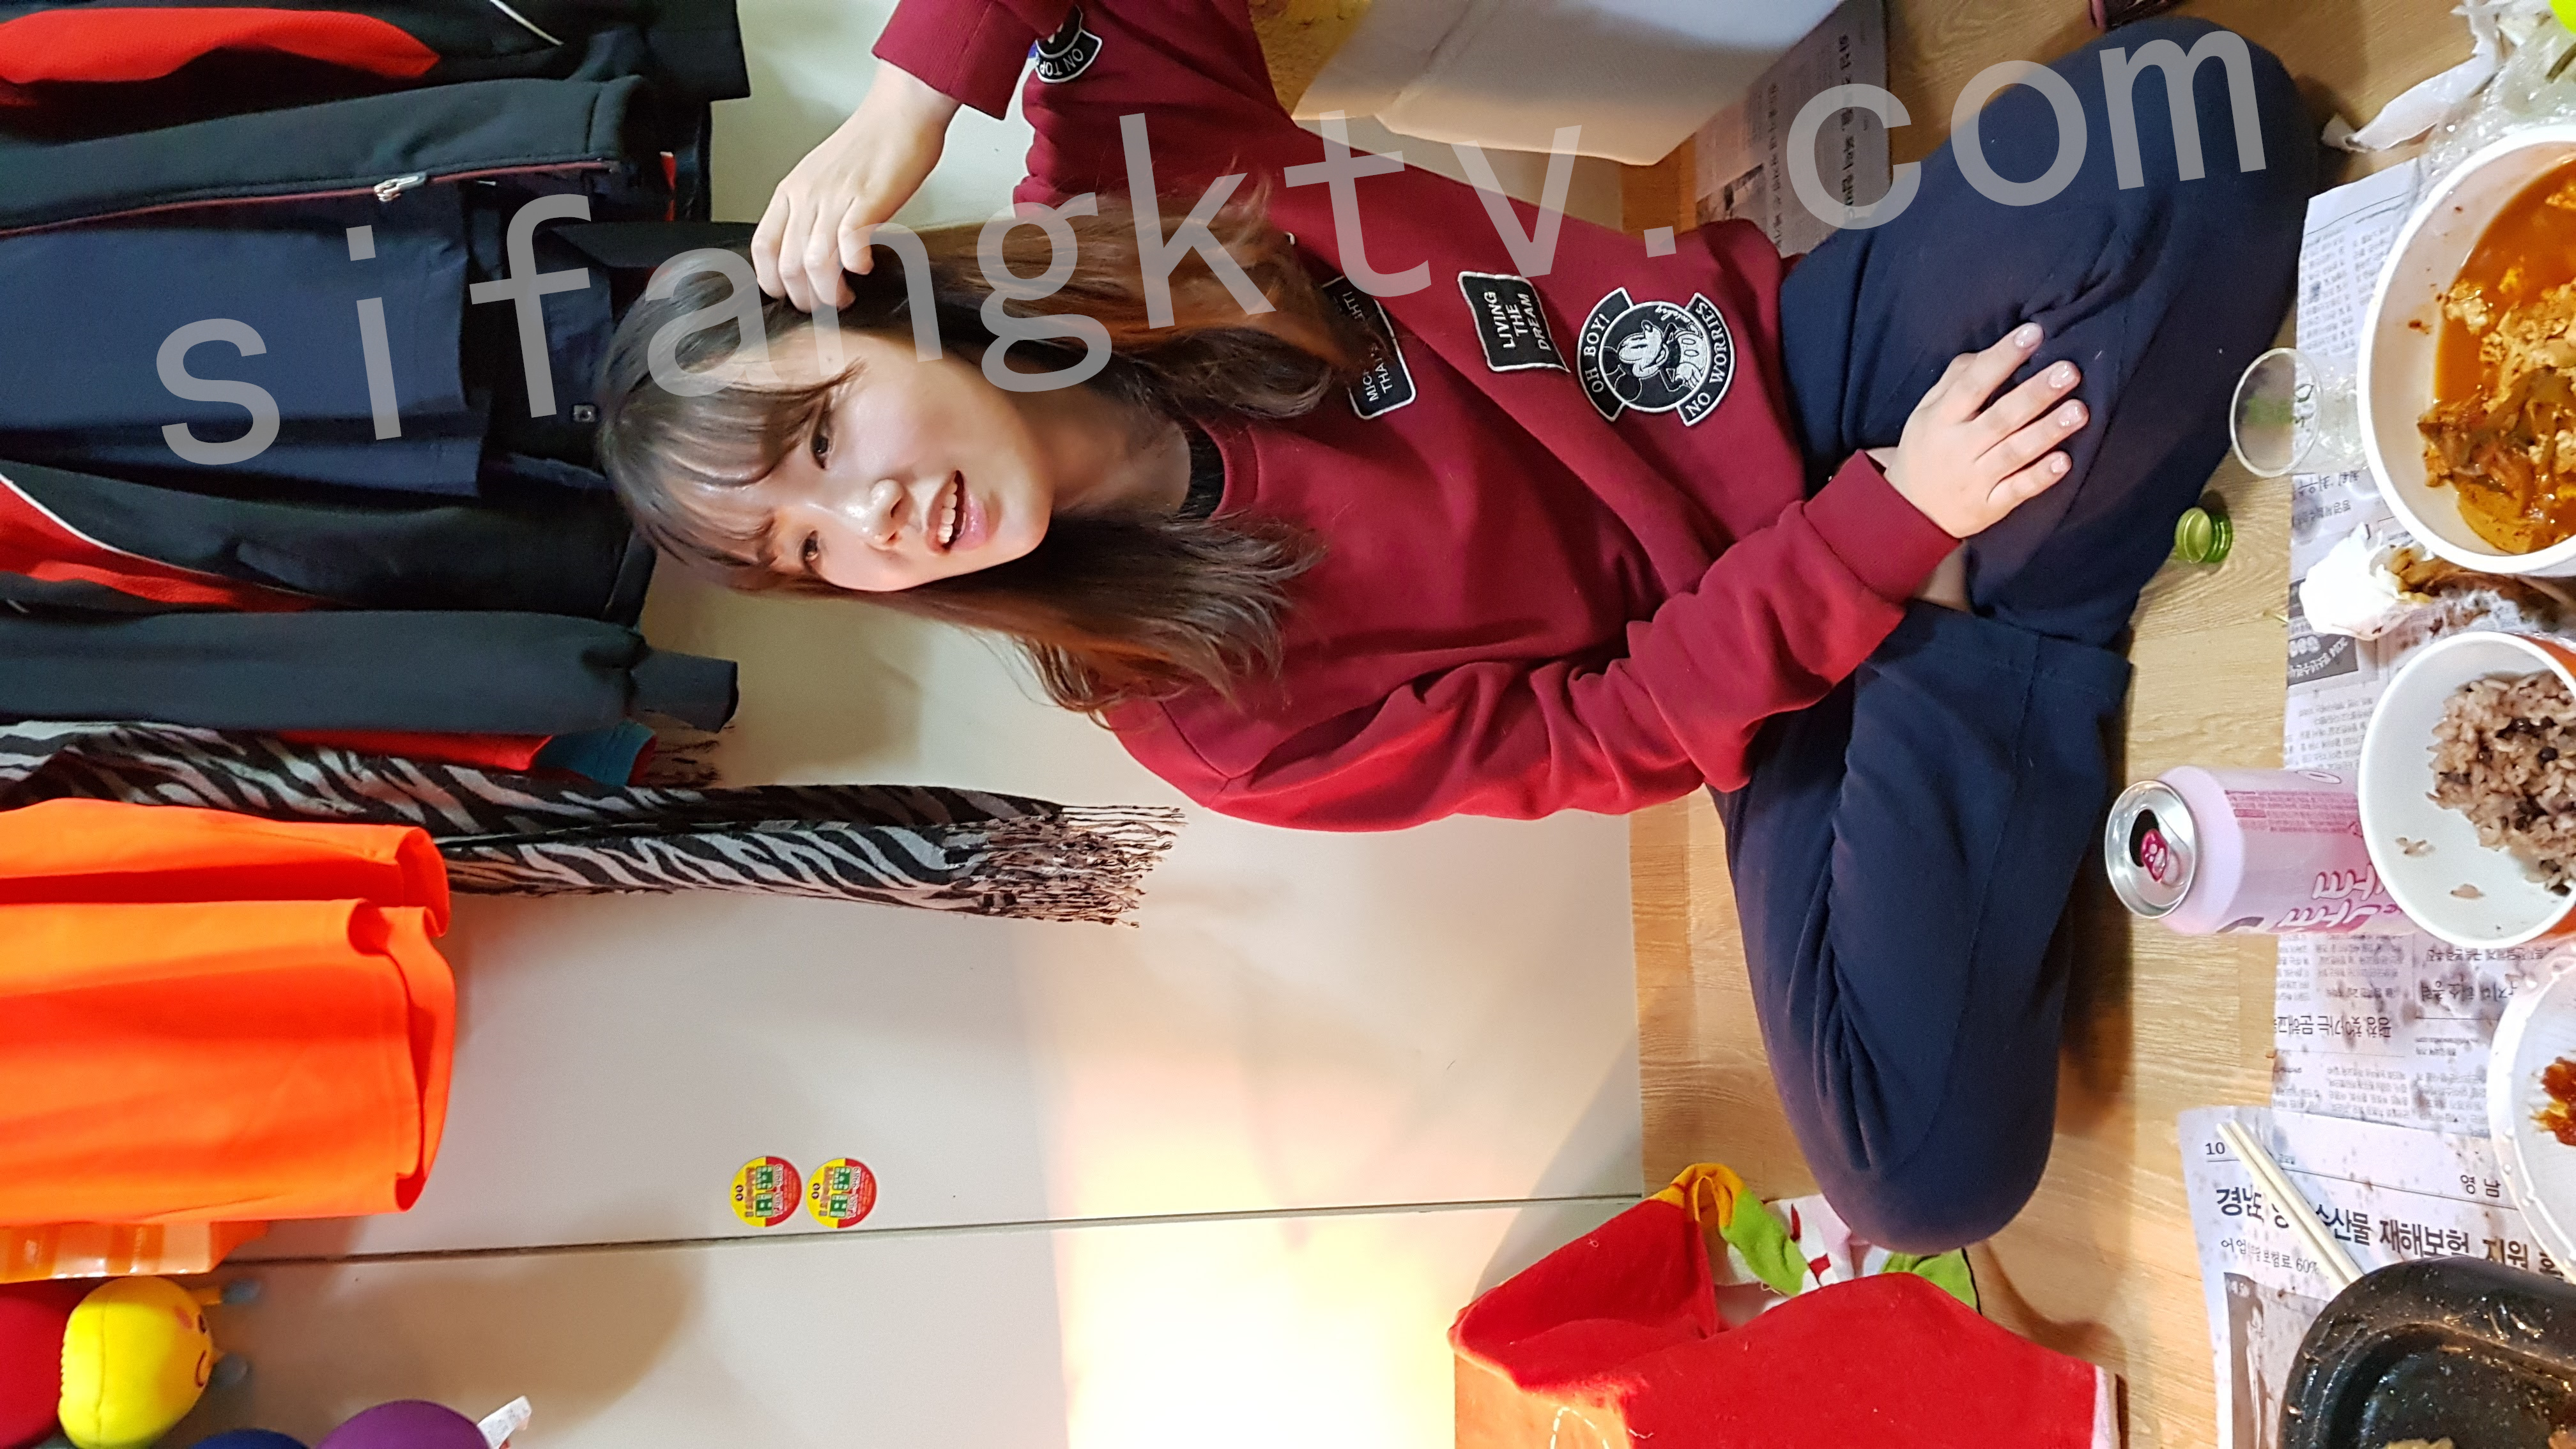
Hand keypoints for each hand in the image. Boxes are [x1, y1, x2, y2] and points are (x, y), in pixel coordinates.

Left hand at [752, 65, 959, 312]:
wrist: (901, 111)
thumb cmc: (872, 145)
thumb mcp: (826, 177)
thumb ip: (814, 211)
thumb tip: (813, 251)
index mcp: (792, 190)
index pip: (762, 247)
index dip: (773, 281)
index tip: (793, 295)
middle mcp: (807, 196)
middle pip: (787, 265)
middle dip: (804, 298)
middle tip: (823, 307)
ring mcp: (834, 198)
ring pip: (813, 263)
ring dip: (828, 292)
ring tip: (844, 297)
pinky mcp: (866, 200)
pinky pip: (848, 245)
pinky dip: (854, 265)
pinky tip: (864, 267)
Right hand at [1870, 323, 2085, 539]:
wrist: (1908, 513)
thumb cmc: (1927, 449)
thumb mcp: (1927, 412)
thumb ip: (1955, 380)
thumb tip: (1990, 351)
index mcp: (1941, 419)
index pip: (1972, 383)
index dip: (2002, 357)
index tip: (2033, 333)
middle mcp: (1957, 447)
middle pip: (2000, 417)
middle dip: (2036, 393)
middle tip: (2069, 371)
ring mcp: (1973, 479)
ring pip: (2014, 453)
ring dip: (2047, 431)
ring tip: (2080, 411)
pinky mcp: (1988, 506)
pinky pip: (2016, 491)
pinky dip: (2039, 477)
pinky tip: (2064, 462)